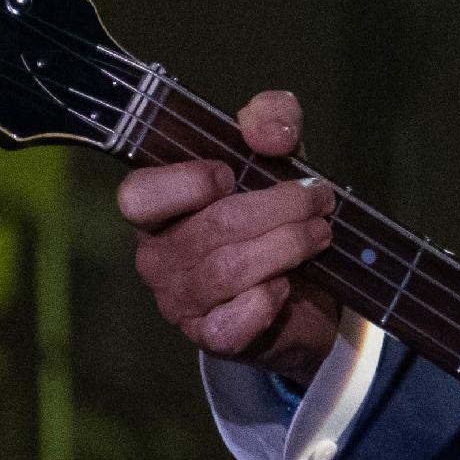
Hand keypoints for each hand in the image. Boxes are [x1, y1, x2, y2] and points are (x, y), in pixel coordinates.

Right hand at [114, 88, 346, 381]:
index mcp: (157, 209)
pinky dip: (269, 297)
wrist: (303, 293)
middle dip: (279, 207)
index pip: (139, 195)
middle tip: (319, 199)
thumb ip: (270, 122)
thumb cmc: (273, 218)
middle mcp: (156, 255)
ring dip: (288, 245)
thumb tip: (268, 132)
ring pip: (230, 269)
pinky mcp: (211, 337)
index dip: (188, 181)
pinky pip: (237, 318)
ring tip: (320, 234)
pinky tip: (287, 284)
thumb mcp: (275, 157)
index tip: (233, 173)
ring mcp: (179, 301)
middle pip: (212, 227)